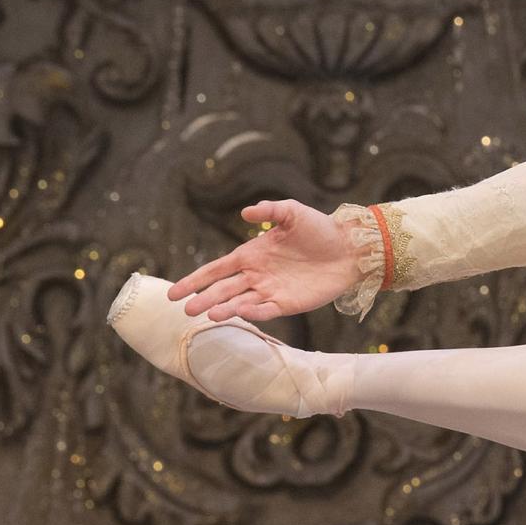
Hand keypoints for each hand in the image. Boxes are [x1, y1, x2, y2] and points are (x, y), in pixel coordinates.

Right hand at [165, 200, 354, 323]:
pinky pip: (267, 310)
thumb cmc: (319, 228)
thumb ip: (269, 210)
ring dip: (225, 308)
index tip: (174, 292)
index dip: (195, 280)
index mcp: (251, 255)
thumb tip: (244, 212)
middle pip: (223, 290)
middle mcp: (256, 275)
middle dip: (204, 299)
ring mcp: (271, 291)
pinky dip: (254, 312)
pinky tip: (241, 312)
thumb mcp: (292, 212)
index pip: (215, 270)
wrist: (350, 248)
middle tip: (185, 310)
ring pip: (240, 303)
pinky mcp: (289, 303)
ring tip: (209, 314)